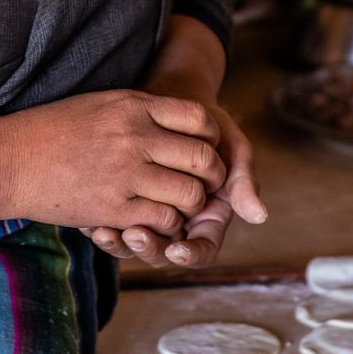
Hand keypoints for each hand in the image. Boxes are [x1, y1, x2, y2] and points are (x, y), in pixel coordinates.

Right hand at [0, 88, 227, 233]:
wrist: (9, 160)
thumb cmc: (51, 129)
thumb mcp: (99, 103)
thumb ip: (138, 110)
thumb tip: (175, 119)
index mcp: (133, 105)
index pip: (199, 118)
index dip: (211, 138)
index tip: (204, 150)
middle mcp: (135, 136)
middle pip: (204, 159)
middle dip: (213, 177)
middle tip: (206, 185)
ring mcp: (125, 173)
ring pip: (190, 195)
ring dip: (191, 205)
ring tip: (181, 206)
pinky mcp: (113, 208)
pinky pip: (163, 220)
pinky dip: (167, 225)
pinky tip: (154, 220)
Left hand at [81, 101, 265, 268]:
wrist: (169, 99)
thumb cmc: (207, 125)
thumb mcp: (230, 146)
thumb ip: (243, 180)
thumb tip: (259, 215)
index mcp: (207, 216)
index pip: (201, 249)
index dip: (190, 254)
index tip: (177, 250)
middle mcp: (178, 222)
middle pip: (164, 253)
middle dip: (149, 249)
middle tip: (134, 236)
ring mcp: (149, 214)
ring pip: (136, 244)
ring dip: (121, 244)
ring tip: (107, 232)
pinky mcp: (124, 203)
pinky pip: (114, 225)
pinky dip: (104, 230)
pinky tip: (93, 226)